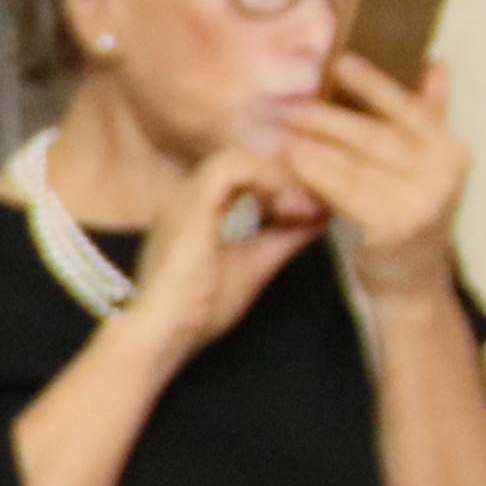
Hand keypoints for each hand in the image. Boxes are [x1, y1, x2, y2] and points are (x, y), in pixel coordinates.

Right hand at [114, 134, 324, 361]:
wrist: (165, 331)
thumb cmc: (201, 308)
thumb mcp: (257, 264)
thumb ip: (285, 237)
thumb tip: (320, 214)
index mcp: (197, 208)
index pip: (246, 171)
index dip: (284, 181)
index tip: (313, 208)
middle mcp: (188, 194)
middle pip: (247, 156)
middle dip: (287, 174)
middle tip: (316, 203)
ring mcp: (186, 195)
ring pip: (241, 154)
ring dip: (280, 176)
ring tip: (304, 206)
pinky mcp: (192, 202)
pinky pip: (234, 167)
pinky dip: (269, 180)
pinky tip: (289, 207)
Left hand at [279, 48, 472, 301]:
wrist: (411, 280)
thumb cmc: (407, 211)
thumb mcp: (426, 163)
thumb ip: (430, 114)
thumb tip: (433, 61)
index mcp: (452, 150)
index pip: (409, 109)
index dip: (374, 84)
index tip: (341, 61)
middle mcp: (444, 173)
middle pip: (376, 136)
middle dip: (330, 118)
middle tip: (292, 103)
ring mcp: (422, 202)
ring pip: (356, 163)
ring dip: (314, 143)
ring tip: (283, 127)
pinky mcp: (393, 227)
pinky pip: (344, 192)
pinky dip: (315, 174)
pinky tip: (291, 160)